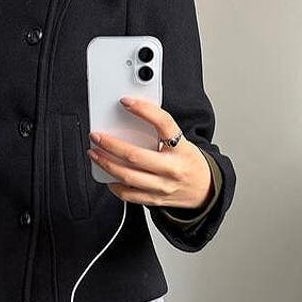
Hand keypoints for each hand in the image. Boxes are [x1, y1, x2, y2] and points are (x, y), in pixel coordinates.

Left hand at [87, 97, 213, 209]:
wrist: (206, 190)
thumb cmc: (189, 163)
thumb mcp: (183, 143)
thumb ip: (162, 134)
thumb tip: (133, 117)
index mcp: (181, 148)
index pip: (163, 123)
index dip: (143, 110)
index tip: (126, 102)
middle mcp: (172, 168)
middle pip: (135, 156)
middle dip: (110, 144)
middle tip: (96, 136)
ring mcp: (163, 187)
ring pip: (127, 176)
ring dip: (106, 164)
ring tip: (95, 154)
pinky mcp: (155, 200)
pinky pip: (129, 194)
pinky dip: (115, 185)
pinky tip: (108, 176)